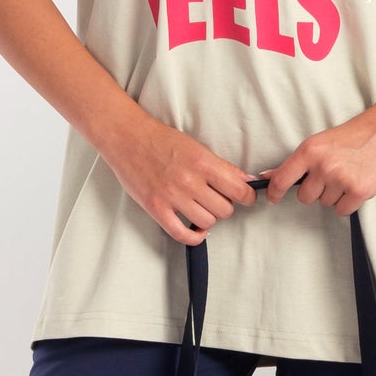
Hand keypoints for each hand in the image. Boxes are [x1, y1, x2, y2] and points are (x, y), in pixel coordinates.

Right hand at [103, 111, 257, 246]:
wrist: (128, 138)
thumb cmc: (162, 140)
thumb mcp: (198, 148)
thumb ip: (223, 167)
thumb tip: (247, 181)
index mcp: (203, 163)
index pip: (239, 190)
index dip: (247, 197)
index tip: (245, 198)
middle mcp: (189, 181)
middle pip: (225, 209)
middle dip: (224, 206)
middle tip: (216, 199)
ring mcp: (172, 196)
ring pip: (207, 222)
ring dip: (208, 218)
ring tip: (201, 208)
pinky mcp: (156, 208)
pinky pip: (182, 234)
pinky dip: (194, 236)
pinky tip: (197, 229)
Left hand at [265, 107, 375, 215]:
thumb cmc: (356, 135)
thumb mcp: (321, 143)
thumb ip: (297, 162)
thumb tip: (269, 175)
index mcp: (310, 150)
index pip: (282, 179)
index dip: (275, 193)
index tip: (274, 198)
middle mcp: (323, 165)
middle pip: (305, 197)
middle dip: (316, 191)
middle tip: (332, 176)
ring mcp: (341, 179)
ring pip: (326, 203)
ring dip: (335, 195)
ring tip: (349, 175)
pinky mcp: (358, 191)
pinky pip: (342, 210)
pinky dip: (349, 203)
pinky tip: (357, 185)